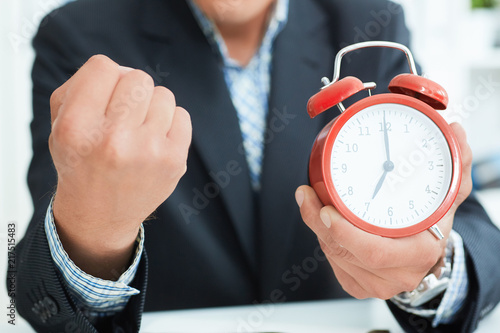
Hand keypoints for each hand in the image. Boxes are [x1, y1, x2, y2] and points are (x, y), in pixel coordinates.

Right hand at [50, 55, 191, 278]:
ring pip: (163, 94)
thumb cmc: (82, 162)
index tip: (103, 98)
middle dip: (130, 92)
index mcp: (76, 127)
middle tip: (122, 116)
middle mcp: (112, 140)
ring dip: (151, 108)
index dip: (104, 77)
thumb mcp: (59, 125)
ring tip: (138, 131)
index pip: (103, 67)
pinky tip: (154, 142)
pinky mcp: (174, 161)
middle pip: (137, 77)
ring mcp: (148, 151)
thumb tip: (121, 69)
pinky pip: (182, 115)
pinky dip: (170, 124)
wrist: (100, 215)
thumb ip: (81, 86)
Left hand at [296, 123, 471, 298]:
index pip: (373, 250)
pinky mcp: (359, 285)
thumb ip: (456, 161)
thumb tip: (455, 130)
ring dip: (316, 227)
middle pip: (345, 252)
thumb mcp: (450, 190)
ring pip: (334, 256)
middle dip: (317, 222)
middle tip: (306, 195)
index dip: (344, 232)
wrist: (429, 250)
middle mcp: (398, 274)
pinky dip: (323, 240)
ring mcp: (377, 283)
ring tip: (309, 200)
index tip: (326, 208)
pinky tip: (320, 221)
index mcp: (420, 252)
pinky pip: (333, 264)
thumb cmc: (434, 220)